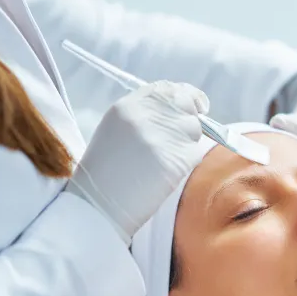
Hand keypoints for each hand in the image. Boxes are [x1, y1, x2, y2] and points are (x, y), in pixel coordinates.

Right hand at [66, 81, 207, 243]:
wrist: (98, 206)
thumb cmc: (106, 175)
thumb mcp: (116, 132)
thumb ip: (145, 117)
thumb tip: (180, 112)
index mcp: (127, 106)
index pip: (166, 89)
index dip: (186, 96)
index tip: (198, 106)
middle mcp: (144, 115)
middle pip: (185, 104)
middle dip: (191, 118)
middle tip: (186, 137)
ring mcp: (161, 135)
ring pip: (194, 129)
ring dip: (188, 144)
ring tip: (164, 162)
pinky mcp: (176, 156)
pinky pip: (194, 153)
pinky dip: (187, 164)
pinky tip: (166, 175)